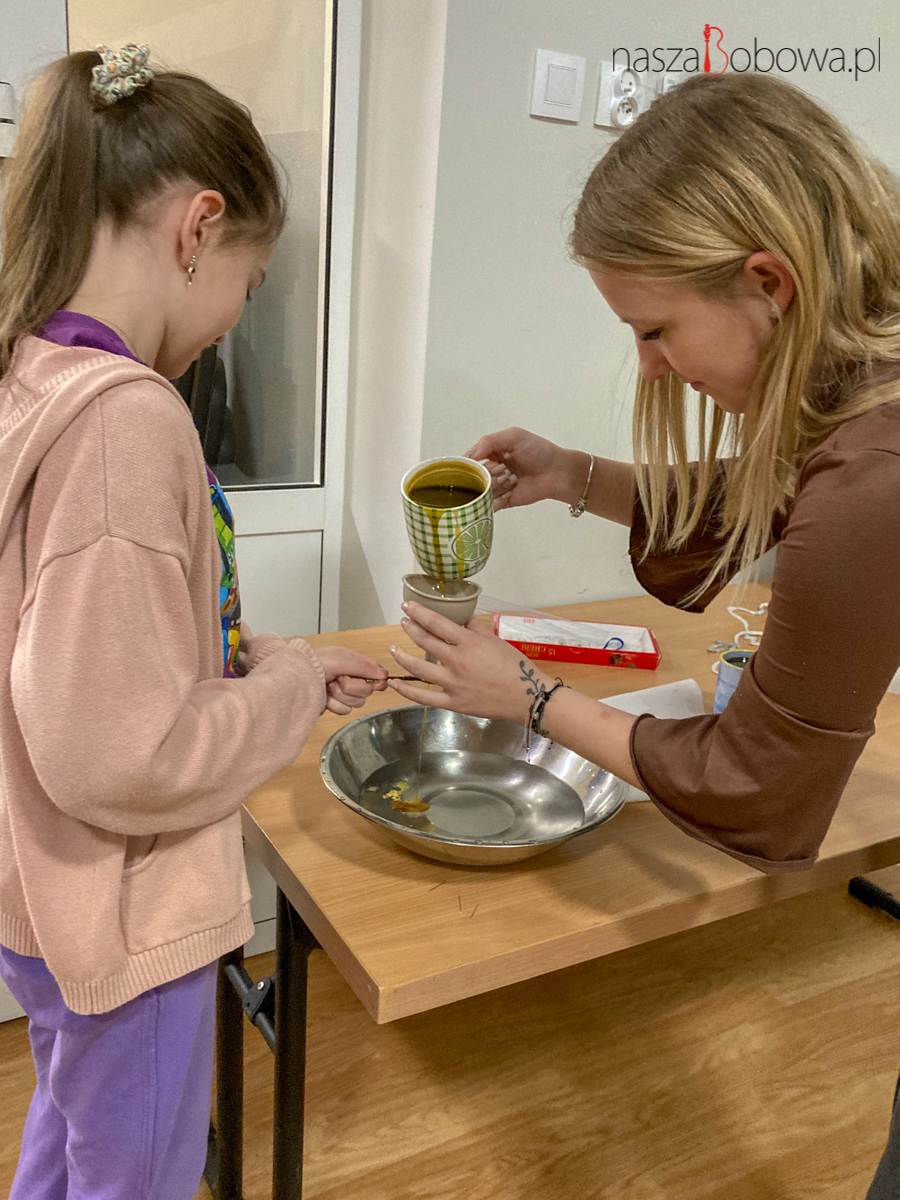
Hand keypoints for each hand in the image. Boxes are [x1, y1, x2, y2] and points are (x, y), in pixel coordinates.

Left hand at [314, 647, 388, 715]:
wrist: (294, 679)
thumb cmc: (314, 663)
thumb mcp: (340, 659)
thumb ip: (363, 666)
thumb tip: (385, 674)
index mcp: (354, 663)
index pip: (375, 674)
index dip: (376, 680)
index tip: (375, 683)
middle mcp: (350, 677)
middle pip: (367, 691)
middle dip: (352, 687)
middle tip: (338, 680)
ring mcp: (343, 693)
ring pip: (357, 703)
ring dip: (341, 696)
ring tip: (328, 687)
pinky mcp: (335, 705)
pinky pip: (346, 710)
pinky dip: (335, 705)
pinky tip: (325, 697)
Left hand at [386, 602, 554, 722]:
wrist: (526, 696)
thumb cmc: (514, 666)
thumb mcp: (495, 641)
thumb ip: (474, 629)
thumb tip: (461, 620)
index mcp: (468, 642)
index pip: (436, 623)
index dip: (418, 613)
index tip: (407, 606)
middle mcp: (456, 661)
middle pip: (424, 641)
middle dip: (410, 629)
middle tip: (403, 623)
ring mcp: (452, 683)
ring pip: (419, 668)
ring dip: (402, 656)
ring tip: (394, 649)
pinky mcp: (452, 702)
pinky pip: (424, 697)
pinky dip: (407, 690)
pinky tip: (395, 682)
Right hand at [466, 427, 585, 510]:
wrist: (558, 473)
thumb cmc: (539, 451)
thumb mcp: (513, 436)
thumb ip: (488, 442)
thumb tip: (469, 456)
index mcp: (492, 453)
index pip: (471, 459)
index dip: (470, 463)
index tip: (474, 464)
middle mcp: (492, 470)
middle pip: (474, 477)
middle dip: (486, 474)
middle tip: (503, 470)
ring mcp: (498, 487)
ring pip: (481, 491)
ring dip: (494, 485)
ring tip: (512, 479)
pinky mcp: (504, 501)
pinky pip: (489, 505)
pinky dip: (495, 500)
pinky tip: (509, 492)